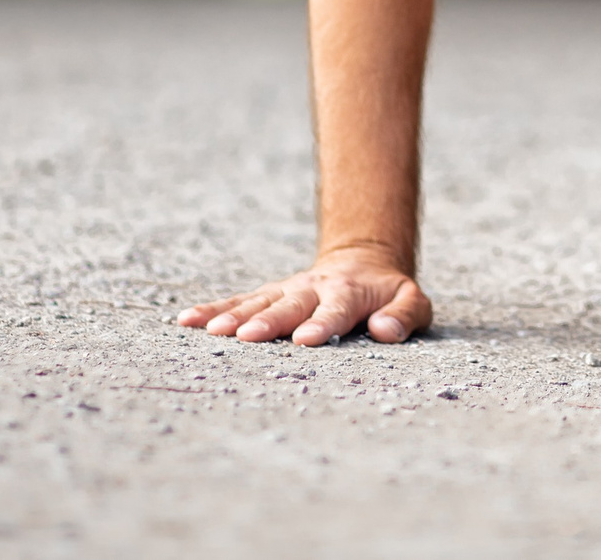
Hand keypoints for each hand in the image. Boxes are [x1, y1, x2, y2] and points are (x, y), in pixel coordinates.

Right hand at [175, 249, 431, 344]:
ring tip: (211, 331)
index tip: (305, 339)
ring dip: (233, 315)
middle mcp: (312, 289)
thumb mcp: (412, 300)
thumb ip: (404, 315)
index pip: (335, 310)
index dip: (322, 324)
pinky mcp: (268, 294)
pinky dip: (213, 310)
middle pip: (288, 306)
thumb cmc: (388, 293)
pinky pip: (238, 301)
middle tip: (246, 336)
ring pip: (257, 302)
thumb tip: (385, 331)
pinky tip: (188, 320)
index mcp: (349, 293)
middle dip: (268, 321)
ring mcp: (287, 290)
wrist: (362, 262)